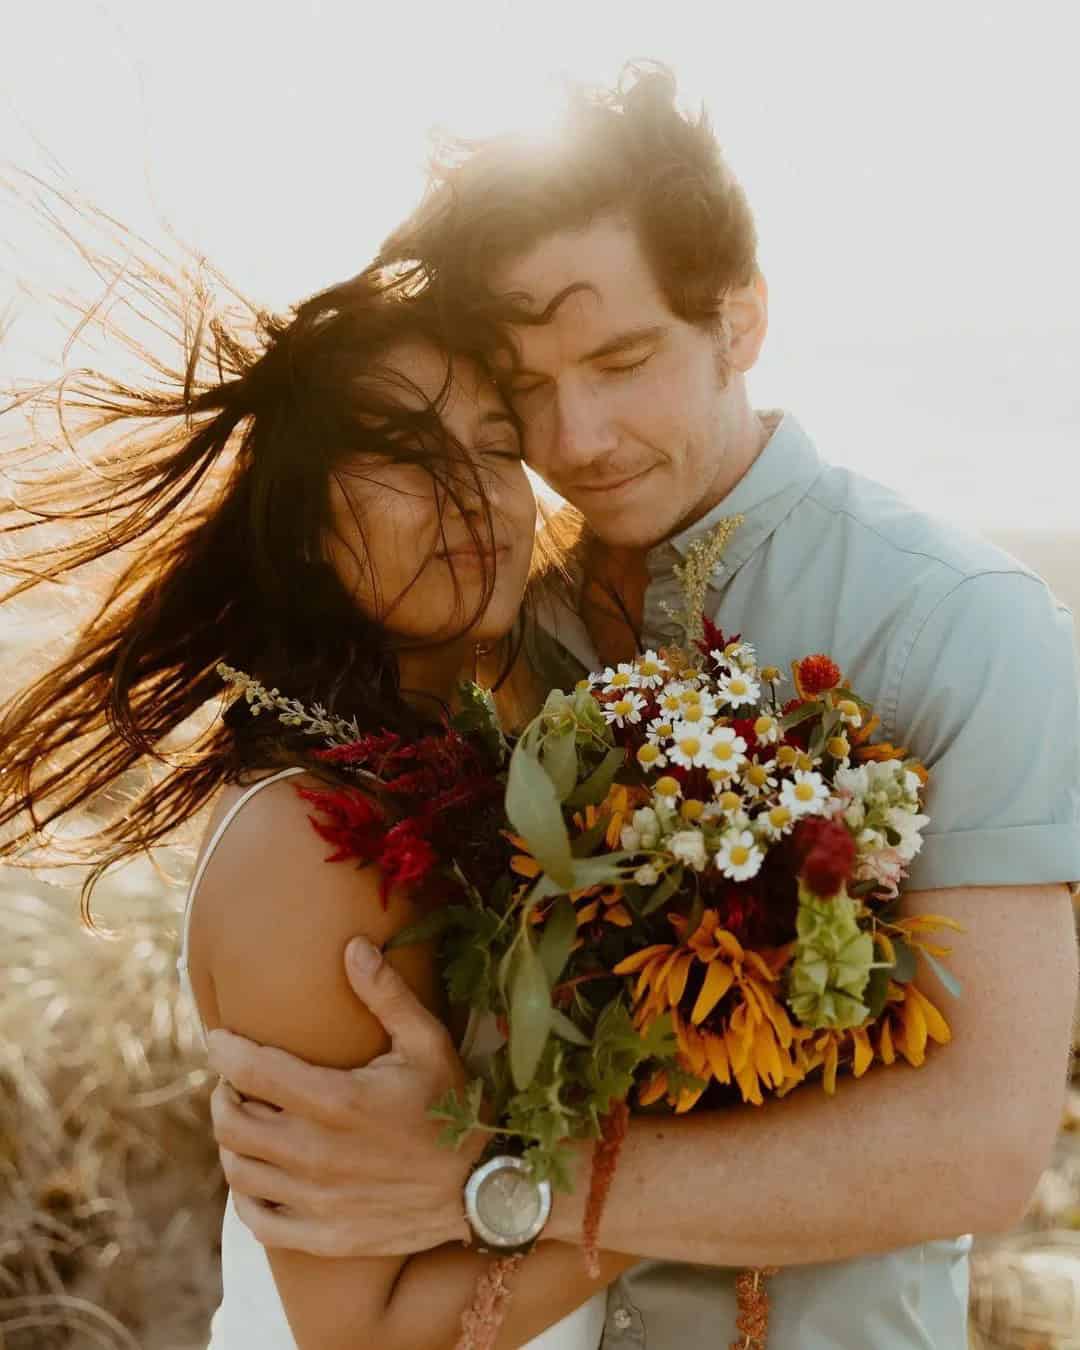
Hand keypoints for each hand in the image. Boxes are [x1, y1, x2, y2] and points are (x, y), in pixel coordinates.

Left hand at [207, 937, 483, 1258]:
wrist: (482, 1187)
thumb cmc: (454, 1106)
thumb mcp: (427, 1042)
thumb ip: (386, 994)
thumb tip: (353, 946)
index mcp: (338, 1100)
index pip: (251, 1071)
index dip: (224, 1050)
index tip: (218, 1037)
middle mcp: (318, 1153)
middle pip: (232, 1123)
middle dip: (222, 1093)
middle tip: (234, 1080)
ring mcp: (318, 1201)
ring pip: (238, 1170)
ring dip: (231, 1140)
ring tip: (246, 1119)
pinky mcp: (324, 1236)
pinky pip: (258, 1220)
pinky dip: (246, 1195)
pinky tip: (259, 1174)